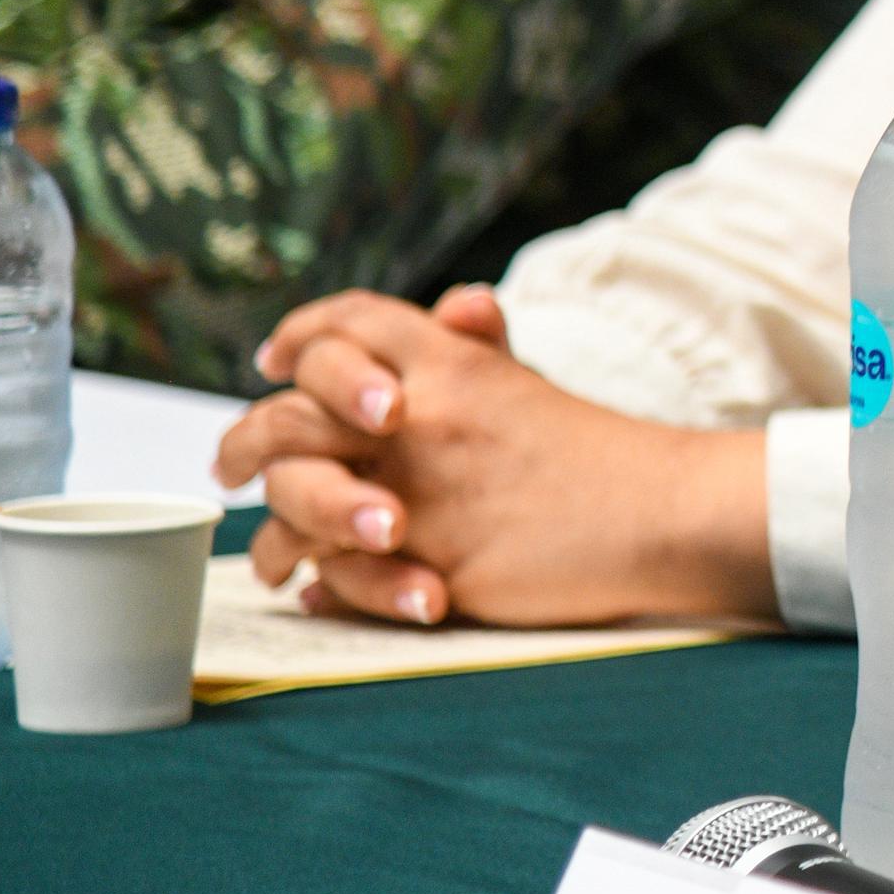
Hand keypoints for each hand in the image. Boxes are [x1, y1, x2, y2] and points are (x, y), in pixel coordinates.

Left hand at [214, 285, 772, 625]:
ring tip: (273, 558)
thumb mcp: (531, 384)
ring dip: (272, 536)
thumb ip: (478, 349)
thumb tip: (458, 303)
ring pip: (294, 506)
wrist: (664, 513)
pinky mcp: (429, 563)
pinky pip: (336, 577)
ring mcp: (419, 493)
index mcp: (450, 364)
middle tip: (228, 466)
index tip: (273, 360)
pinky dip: (318, 586)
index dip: (299, 336)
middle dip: (243, 443)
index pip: (345, 325)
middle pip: (288, 415)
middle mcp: (420, 419)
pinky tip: (316, 590)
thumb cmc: (599, 454)